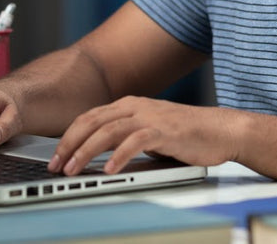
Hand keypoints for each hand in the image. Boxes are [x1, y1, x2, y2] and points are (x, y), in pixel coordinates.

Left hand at [47, 96, 239, 174]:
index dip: (68, 136)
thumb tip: (96, 152)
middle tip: (57, 165)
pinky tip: (110, 170)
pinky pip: (136, 142)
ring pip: (108, 131)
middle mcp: (135, 107)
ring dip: (87, 151)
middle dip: (70, 144)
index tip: (56, 156)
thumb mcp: (147, 130)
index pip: (89, 117)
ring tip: (75, 169)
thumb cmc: (185, 134)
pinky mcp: (165, 131)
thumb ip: (124, 135)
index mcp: (128, 105)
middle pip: (92, 122)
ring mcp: (149, 117)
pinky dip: (120, 156)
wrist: (220, 130)